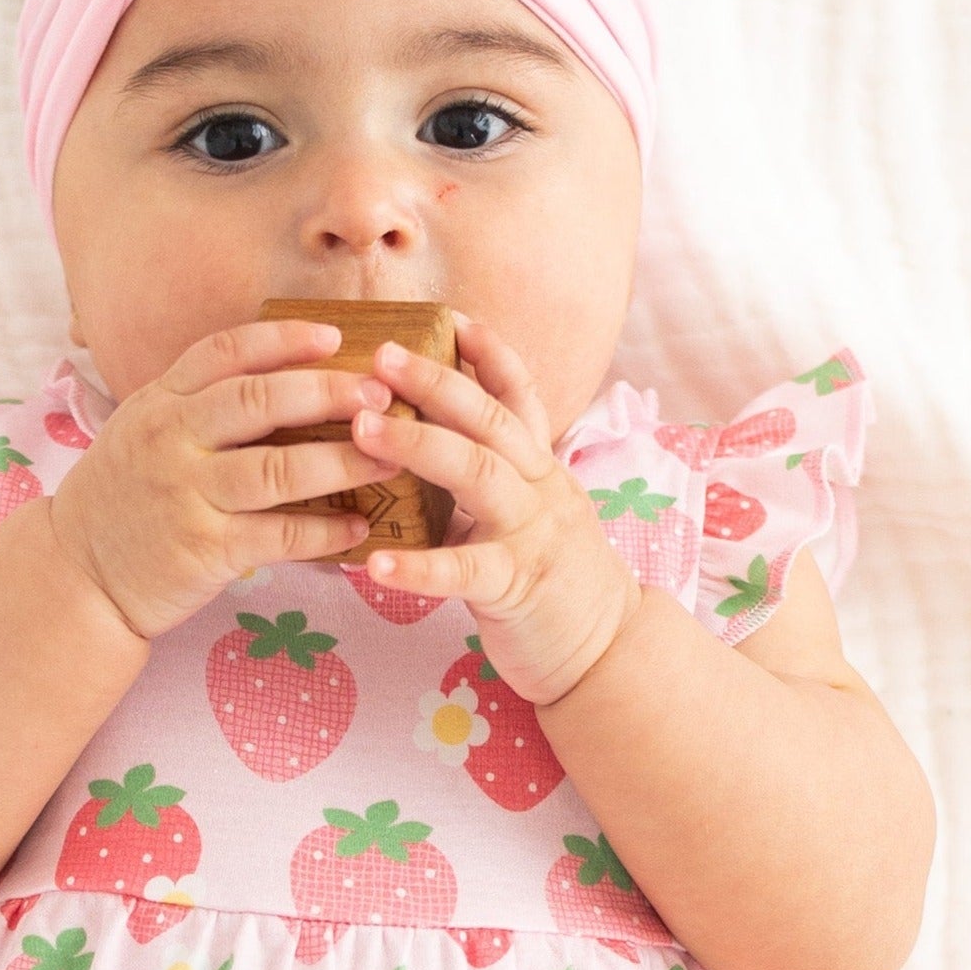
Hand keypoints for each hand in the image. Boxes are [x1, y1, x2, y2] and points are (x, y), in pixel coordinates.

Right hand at [48, 317, 400, 642]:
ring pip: (279, 468)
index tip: (335, 336)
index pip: (226, 352)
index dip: (284, 339)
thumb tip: (287, 374)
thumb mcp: (145, 429)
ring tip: (391, 458)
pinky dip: (325, 531)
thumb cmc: (126, 495)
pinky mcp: (203, 550)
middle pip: (260, 401)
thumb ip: (200, 401)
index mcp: (160, 402)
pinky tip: (360, 527)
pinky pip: (279, 535)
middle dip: (329, 392)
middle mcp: (171, 440)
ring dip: (344, 461)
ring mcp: (186, 495)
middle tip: (381, 392)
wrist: (77, 573)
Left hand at [349, 311, 642, 706]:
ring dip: (418, 444)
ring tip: (362, 429)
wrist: (608, 653)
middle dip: (437, 381)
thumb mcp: (531, 511)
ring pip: (478, 473)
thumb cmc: (552, 579)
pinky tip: (373, 563)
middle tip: (381, 354)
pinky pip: (463, 571)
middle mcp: (540, 488)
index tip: (451, 316)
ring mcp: (531, 534)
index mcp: (540, 467)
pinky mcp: (516, 587)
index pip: (519, 395)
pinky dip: (418, 567)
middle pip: (490, 420)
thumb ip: (491, 475)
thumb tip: (425, 438)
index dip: (490, 354)